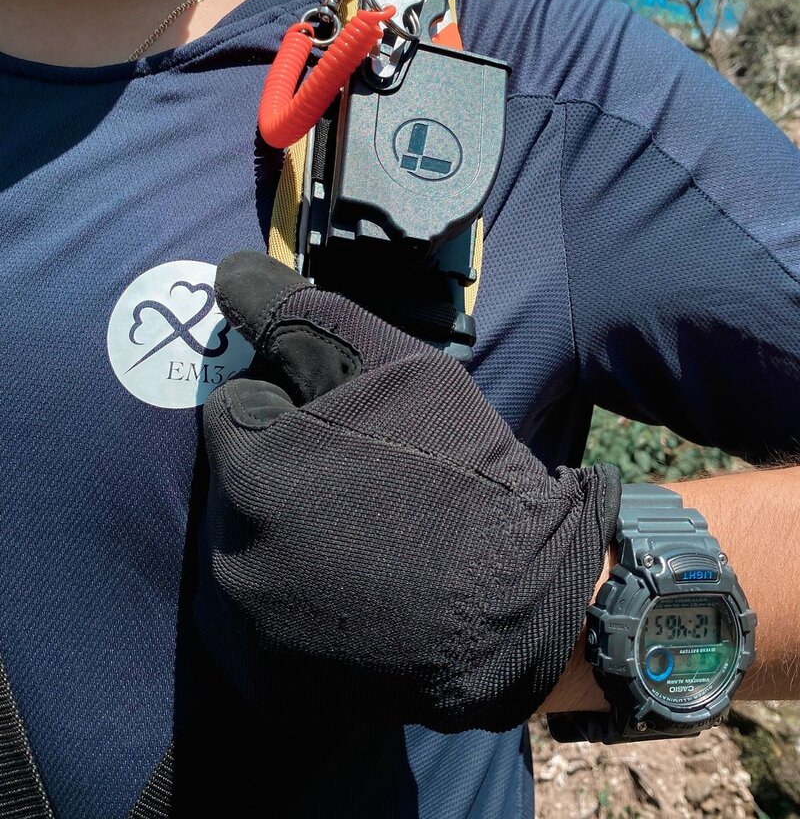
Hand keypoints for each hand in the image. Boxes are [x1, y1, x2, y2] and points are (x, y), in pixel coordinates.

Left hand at [195, 251, 619, 732]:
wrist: (521, 599)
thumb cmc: (462, 467)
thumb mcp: (393, 366)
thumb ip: (301, 314)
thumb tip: (226, 273)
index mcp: (253, 471)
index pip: (234, 406)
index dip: (289, 402)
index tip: (341, 423)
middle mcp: (230, 559)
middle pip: (232, 479)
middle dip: (280, 465)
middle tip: (356, 479)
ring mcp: (246, 630)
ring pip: (240, 544)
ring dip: (282, 528)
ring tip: (357, 533)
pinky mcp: (265, 679)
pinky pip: (252, 614)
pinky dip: (286, 592)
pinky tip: (346, 584)